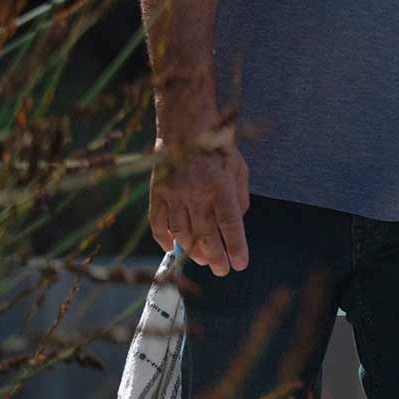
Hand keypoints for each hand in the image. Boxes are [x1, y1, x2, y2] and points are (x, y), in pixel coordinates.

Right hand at [149, 127, 250, 276]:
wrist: (185, 128)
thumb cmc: (218, 149)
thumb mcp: (239, 169)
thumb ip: (240, 197)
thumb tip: (238, 223)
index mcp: (221, 186)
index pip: (231, 225)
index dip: (236, 247)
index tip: (240, 264)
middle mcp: (196, 193)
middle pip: (207, 235)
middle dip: (216, 257)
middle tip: (223, 271)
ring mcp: (174, 194)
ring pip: (182, 233)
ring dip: (193, 251)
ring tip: (204, 261)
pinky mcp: (157, 193)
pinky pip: (158, 223)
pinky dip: (164, 239)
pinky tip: (173, 249)